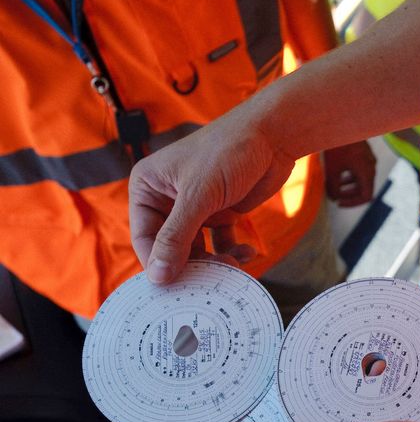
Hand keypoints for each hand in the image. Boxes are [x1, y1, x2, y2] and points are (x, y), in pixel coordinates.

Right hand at [128, 108, 296, 282]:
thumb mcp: (199, 195)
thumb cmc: (230, 151)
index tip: (176, 286)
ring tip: (234, 266)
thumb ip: (176, 236)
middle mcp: (168, 199)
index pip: (145, 238)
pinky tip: (248, 254)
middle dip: (192, 265)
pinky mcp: (222, 212)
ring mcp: (196, 207)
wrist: (274, 135)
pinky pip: (221, 242)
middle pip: (171, 248)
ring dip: (214, 262)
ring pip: (197, 249)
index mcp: (148, 188)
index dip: (158, 264)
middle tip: (211, 281)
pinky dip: (232, 252)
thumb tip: (157, 275)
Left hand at [323, 140, 375, 206]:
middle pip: (364, 189)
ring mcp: (368, 158)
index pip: (366, 196)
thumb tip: (334, 198)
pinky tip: (336, 174)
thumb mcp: (331, 170)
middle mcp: (371, 166)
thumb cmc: (335, 146)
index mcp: (367, 172)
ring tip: (332, 187)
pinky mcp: (364, 152)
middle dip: (348, 194)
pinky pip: (360, 169)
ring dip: (348, 185)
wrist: (339, 121)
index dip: (352, 203)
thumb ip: (334, 188)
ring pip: (361, 179)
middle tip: (333, 196)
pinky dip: (349, 175)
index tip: (338, 202)